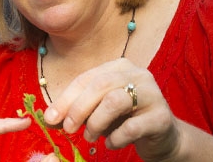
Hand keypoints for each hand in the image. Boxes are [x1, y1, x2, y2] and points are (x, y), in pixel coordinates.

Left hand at [41, 58, 182, 160]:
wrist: (162, 137)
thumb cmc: (126, 120)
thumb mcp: (98, 112)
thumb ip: (76, 111)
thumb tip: (49, 118)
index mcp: (120, 67)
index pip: (87, 78)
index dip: (66, 98)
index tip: (51, 118)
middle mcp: (138, 75)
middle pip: (100, 86)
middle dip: (78, 109)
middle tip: (68, 129)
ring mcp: (152, 94)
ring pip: (115, 101)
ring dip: (96, 122)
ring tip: (90, 137)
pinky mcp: (161, 117)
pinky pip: (132, 127)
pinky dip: (116, 138)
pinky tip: (111, 144)